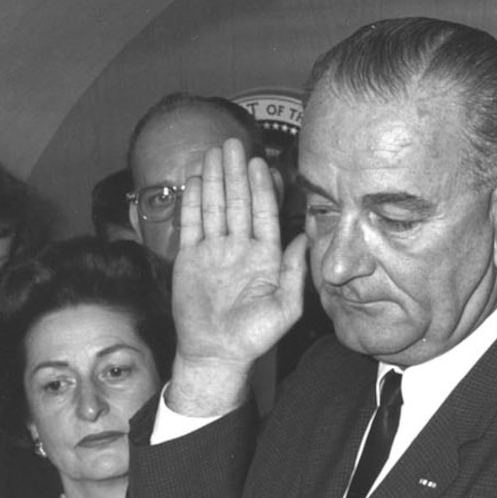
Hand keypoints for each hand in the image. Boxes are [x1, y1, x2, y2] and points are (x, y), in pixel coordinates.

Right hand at [165, 139, 309, 417]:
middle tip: (234, 144)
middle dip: (236, 173)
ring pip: (215, 207)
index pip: (263, 214)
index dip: (261, 188)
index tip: (259, 163)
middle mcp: (239, 248)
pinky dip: (194, 201)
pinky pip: (193, 223)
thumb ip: (296, 272)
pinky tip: (198, 179)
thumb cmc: (253, 337)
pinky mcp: (190, 257)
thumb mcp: (285, 308)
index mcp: (264, 256)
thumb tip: (306, 237)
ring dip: (216, 179)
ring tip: (215, 152)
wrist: (215, 353)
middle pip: (238, 202)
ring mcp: (214, 251)